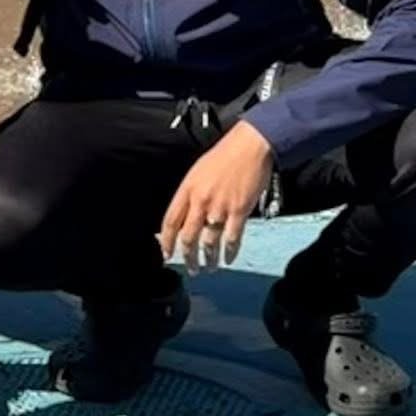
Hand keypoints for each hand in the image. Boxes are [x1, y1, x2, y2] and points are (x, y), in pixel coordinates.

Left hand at [160, 121, 274, 271]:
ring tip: (207, 268)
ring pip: (208, 241)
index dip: (166, 241)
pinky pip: (231, 238)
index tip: (166, 254)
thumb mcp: (198, 172)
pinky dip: (228, 253)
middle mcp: (200, 200)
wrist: (249, 147)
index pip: (170, 220)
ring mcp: (219, 207)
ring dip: (207, 259)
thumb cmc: (224, 156)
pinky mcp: (239, 211)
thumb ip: (191, 194)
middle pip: (188, 236)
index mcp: (187, 189)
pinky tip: (227, 260)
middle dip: (187, 256)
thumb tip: (186, 215)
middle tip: (189, 268)